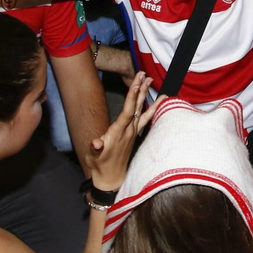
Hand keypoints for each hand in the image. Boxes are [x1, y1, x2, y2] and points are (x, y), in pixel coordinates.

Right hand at [86, 73, 157, 191]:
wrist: (111, 178)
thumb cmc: (99, 165)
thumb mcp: (93, 157)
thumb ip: (95, 148)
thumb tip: (96, 142)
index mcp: (118, 132)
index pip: (127, 111)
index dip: (132, 97)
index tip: (137, 83)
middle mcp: (128, 130)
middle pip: (135, 106)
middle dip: (139, 89)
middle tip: (144, 74)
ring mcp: (133, 132)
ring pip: (141, 110)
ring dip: (145, 94)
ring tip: (150, 80)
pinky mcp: (135, 134)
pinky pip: (145, 118)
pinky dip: (152, 108)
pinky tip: (159, 100)